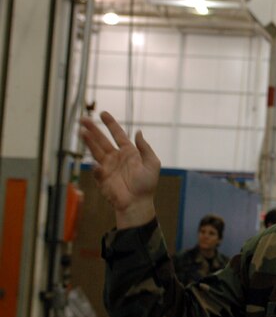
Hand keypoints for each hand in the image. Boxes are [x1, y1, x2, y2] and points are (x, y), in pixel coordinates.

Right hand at [79, 111, 159, 227]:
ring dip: (88, 142)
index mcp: (129, 152)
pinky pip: (96, 170)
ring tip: (81, 131)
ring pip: (95, 151)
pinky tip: (98, 166)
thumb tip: (138, 131)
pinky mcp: (102, 178)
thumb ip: (145, 148)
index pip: (118, 135)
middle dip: (93, 129)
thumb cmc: (147, 184)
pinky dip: (96, 167)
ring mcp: (107, 167)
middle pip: (102, 140)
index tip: (103, 114)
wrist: (138, 203)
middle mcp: (116, 157)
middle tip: (83, 119)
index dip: (111, 124)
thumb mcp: (152, 163)